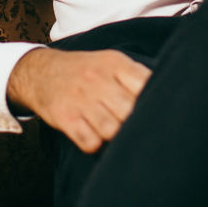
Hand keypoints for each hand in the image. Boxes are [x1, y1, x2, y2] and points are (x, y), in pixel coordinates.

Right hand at [6, 47, 151, 153]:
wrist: (41, 72)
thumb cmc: (85, 71)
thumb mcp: (111, 61)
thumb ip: (135, 76)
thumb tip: (166, 93)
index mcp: (115, 63)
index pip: (146, 85)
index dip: (153, 100)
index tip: (153, 109)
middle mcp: (98, 79)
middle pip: (130, 111)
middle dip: (133, 122)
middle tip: (130, 124)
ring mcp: (80, 98)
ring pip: (112, 130)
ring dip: (114, 135)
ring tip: (111, 130)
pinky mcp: (65, 117)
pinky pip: (90, 142)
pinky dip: (95, 145)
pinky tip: (93, 136)